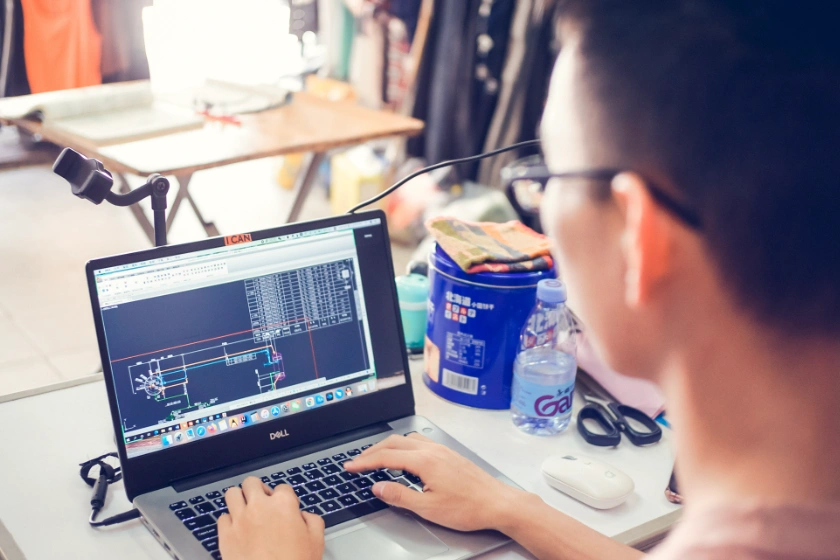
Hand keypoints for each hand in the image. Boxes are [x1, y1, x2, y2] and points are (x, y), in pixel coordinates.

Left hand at [218, 477, 323, 559]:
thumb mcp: (316, 542)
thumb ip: (312, 521)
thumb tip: (304, 516)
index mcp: (283, 504)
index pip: (282, 487)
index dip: (285, 498)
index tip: (285, 508)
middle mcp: (259, 507)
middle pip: (252, 482)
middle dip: (258, 491)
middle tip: (262, 503)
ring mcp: (240, 520)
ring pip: (232, 493)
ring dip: (239, 499)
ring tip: (246, 510)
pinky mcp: (225, 535)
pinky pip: (222, 518)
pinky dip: (229, 521)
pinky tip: (237, 529)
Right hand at [344, 433, 521, 531]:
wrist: (498, 503)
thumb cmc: (468, 507)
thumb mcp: (428, 508)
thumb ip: (400, 496)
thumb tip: (379, 487)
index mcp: (425, 461)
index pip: (386, 456)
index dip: (364, 461)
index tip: (350, 466)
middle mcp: (433, 450)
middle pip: (394, 442)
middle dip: (372, 451)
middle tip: (357, 461)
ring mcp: (442, 450)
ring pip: (407, 440)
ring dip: (388, 446)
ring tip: (377, 458)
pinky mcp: (449, 454)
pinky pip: (420, 443)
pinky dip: (403, 447)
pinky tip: (404, 458)